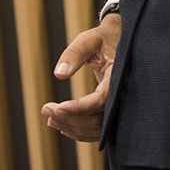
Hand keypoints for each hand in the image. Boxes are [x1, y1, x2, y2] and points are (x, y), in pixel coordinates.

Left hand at [41, 12, 119, 142]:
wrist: (121, 40)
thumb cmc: (104, 39)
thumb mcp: (89, 40)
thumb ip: (74, 54)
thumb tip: (59, 74)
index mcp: (119, 75)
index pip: (101, 100)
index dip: (79, 107)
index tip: (57, 107)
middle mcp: (123, 93)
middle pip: (98, 118)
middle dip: (70, 118)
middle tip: (46, 109)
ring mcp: (120, 103)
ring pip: (98, 127)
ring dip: (73, 127)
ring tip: (50, 118)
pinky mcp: (113, 109)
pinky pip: (99, 128)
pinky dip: (81, 131)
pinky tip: (63, 125)